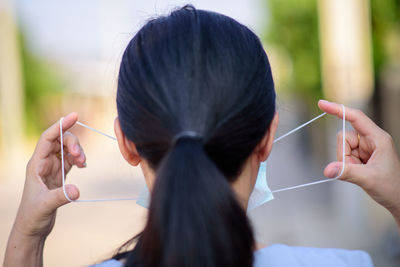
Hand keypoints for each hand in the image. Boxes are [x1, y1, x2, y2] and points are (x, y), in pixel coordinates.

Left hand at [13, 112, 85, 237]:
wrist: (33, 226)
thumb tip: (77, 190)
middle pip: (60, 141)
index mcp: (36, 164)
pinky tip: (83, 166)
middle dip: (73, 143)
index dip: (60, 125)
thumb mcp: (45, 206)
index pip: (48, 138)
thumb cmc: (33, 216)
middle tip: (81, 158)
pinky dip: (79, 159)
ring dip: (78, 151)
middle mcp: (44, 162)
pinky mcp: (60, 175)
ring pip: (67, 149)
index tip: (74, 116)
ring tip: (84, 164)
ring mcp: (52, 168)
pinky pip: (71, 159)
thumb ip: (61, 197)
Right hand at [319, 100, 399, 224]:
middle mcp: (371, 139)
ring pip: (342, 147)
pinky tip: (359, 172)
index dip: (338, 110)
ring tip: (360, 172)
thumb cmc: (391, 187)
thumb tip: (327, 170)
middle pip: (344, 137)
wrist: (398, 200)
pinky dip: (346, 165)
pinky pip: (343, 156)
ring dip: (345, 161)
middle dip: (343, 154)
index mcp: (378, 138)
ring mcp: (365, 147)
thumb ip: (347, 172)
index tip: (322, 104)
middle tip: (356, 168)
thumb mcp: (369, 179)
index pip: (355, 117)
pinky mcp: (360, 156)